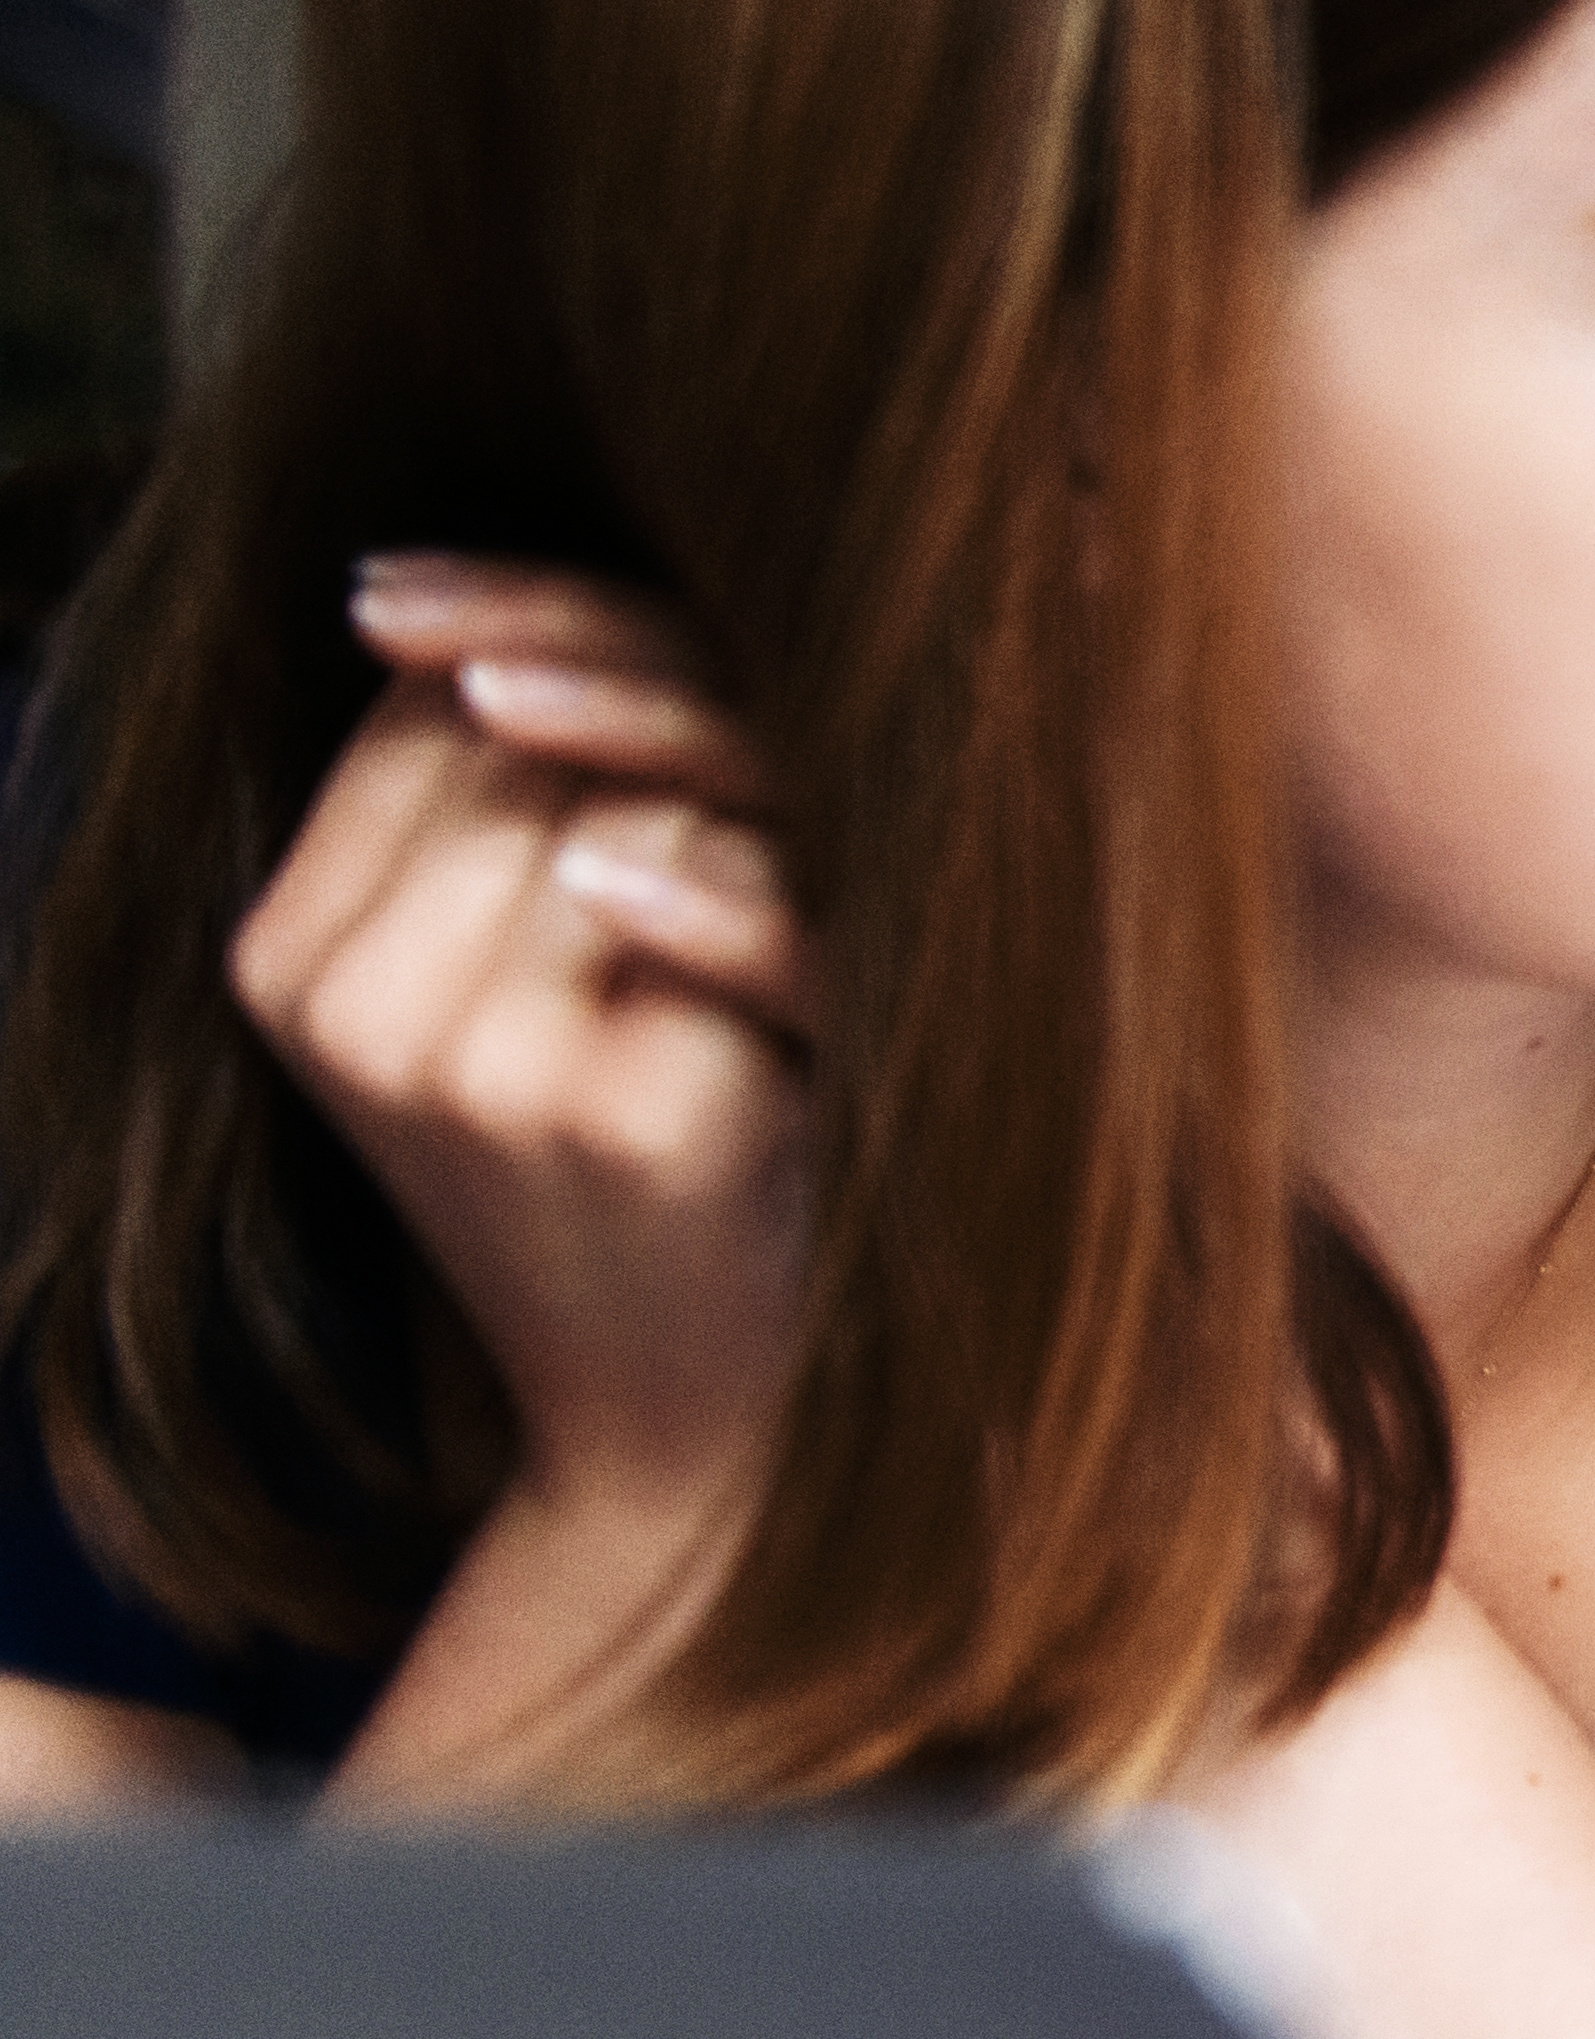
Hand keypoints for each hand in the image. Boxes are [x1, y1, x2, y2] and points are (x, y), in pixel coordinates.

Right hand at [231, 560, 819, 1541]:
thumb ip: (496, 823)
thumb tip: (518, 612)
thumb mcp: (517, 1000)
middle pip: (531, 739)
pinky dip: (803, 890)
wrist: (694, 1426)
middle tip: (828, 685)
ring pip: (634, 805)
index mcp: (285, 966)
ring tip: (851, 810)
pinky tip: (864, 907)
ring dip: (750, 781)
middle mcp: (352, 1011)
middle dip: (672, 691)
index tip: (702, 628)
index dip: (572, 640)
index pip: (429, 705)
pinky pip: (731, 907)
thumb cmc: (642, 1181)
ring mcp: (475, 1066)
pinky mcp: (622, 1111)